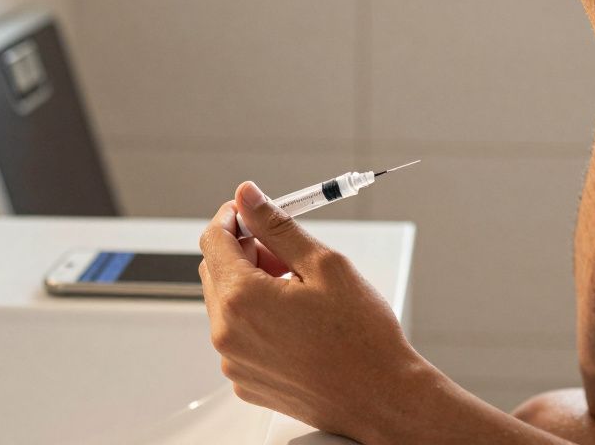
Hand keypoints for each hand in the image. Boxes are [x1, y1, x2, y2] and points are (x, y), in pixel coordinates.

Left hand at [198, 181, 426, 441]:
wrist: (381, 398)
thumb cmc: (362, 337)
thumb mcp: (324, 264)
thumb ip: (277, 226)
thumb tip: (248, 197)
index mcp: (242, 298)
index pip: (214, 240)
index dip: (232, 217)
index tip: (251, 212)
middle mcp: (227, 334)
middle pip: (216, 271)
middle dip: (245, 251)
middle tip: (286, 252)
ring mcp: (234, 362)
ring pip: (226, 304)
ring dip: (251, 286)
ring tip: (298, 290)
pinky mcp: (245, 381)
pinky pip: (238, 337)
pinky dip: (257, 320)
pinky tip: (295, 322)